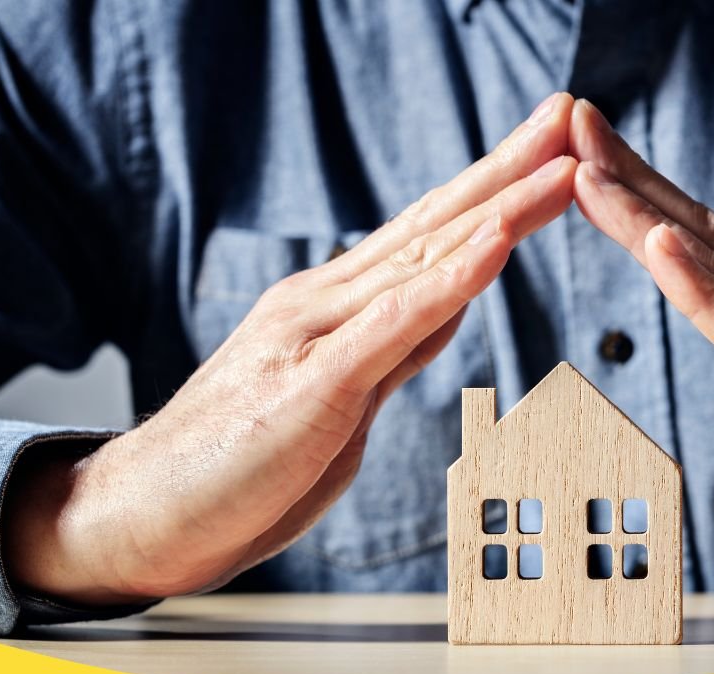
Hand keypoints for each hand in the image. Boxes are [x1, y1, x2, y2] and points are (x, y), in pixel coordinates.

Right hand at [2, 94, 578, 604]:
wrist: (145, 515)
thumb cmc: (243, 464)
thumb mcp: (345, 400)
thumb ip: (397, 347)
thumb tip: (455, 302)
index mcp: (337, 307)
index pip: (430, 236)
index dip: (494, 189)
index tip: (552, 150)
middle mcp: (326, 304)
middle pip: (433, 227)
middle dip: (508, 171)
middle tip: (568, 117)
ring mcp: (315, 338)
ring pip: (422, 262)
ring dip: (498, 210)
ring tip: (559, 166)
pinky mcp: (310, 389)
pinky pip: (390, 327)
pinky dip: (447, 282)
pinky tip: (493, 245)